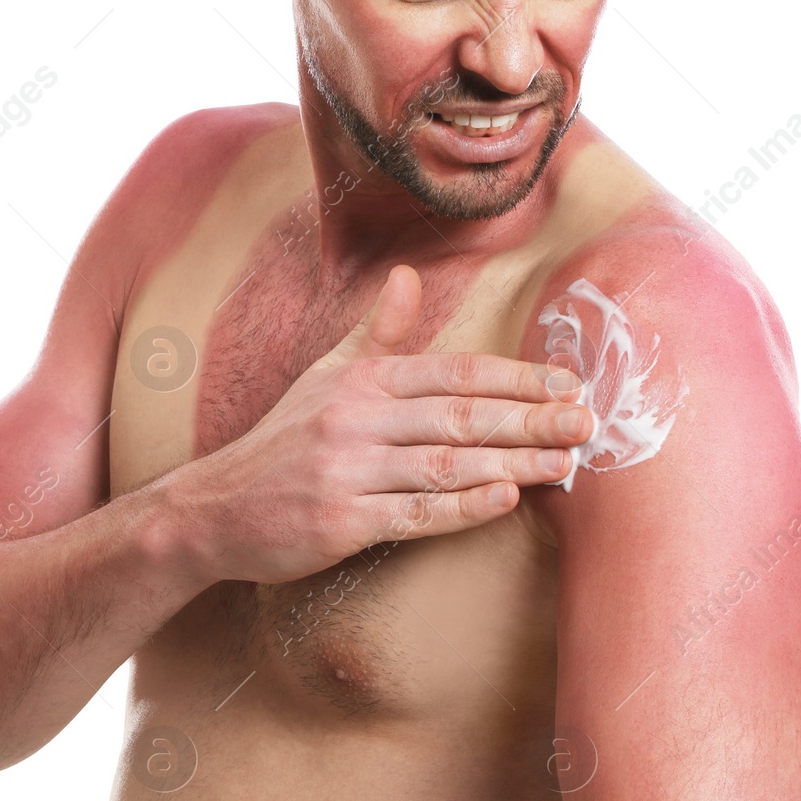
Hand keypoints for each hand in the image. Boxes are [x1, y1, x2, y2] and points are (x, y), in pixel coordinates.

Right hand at [176, 265, 589, 583]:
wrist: (213, 508)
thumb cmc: (280, 442)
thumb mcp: (324, 377)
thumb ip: (375, 334)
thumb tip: (406, 278)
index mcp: (362, 380)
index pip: (453, 372)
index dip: (514, 377)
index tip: (567, 383)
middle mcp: (357, 418)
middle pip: (459, 414)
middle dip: (529, 418)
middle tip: (587, 423)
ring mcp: (348, 470)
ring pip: (445, 462)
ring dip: (512, 463)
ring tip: (564, 464)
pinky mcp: (341, 521)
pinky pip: (414, 514)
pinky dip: (462, 508)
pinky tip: (504, 500)